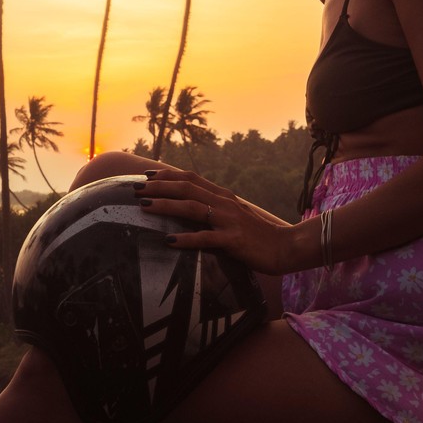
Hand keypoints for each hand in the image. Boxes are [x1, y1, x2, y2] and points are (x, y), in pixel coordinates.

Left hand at [133, 168, 300, 275]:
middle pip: (187, 188)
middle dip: (159, 186)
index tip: (146, 176)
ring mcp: (229, 220)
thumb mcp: (234, 216)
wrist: (286, 248)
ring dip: (166, 205)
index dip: (167, 175)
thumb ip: (214, 209)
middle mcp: (224, 203)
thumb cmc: (256, 235)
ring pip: (192, 208)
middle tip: (135, 188)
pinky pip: (206, 238)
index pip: (191, 178)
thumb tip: (189, 207)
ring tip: (144, 206)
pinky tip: (169, 241)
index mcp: (223, 196)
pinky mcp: (234, 240)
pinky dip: (186, 238)